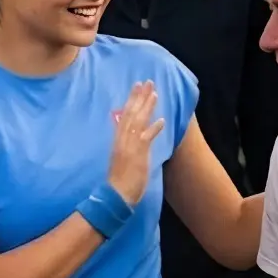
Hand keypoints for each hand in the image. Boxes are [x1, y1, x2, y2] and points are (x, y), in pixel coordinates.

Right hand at [105, 81, 163, 206]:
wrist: (116, 195)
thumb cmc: (119, 181)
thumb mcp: (120, 158)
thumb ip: (125, 145)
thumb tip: (129, 135)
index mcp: (118, 140)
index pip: (125, 116)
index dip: (131, 101)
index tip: (137, 88)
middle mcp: (123, 140)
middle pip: (131, 114)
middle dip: (139, 97)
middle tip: (147, 82)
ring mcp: (130, 146)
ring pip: (138, 121)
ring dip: (146, 107)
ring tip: (154, 93)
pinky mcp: (137, 154)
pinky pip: (146, 139)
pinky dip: (153, 129)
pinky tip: (162, 120)